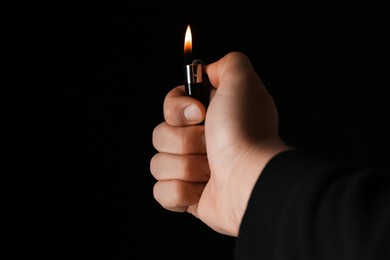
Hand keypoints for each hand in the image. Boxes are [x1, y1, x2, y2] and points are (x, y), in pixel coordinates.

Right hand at [151, 51, 288, 235]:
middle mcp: (200, 142)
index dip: (176, 110)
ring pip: (158, 164)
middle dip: (183, 140)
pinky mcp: (188, 198)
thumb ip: (228, 64)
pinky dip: (180, 192)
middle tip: (210, 144)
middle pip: (160, 134)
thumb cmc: (245, 132)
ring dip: (185, 167)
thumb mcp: (242, 82)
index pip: (169, 107)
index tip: (199, 114)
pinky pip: (161, 192)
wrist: (250, 179)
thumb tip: (207, 72)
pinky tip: (201, 191)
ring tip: (211, 171)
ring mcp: (192, 171)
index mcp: (208, 117)